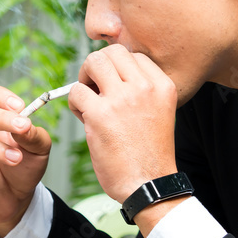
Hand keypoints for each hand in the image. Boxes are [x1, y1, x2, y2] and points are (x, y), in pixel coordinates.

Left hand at [68, 46, 178, 203]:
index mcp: (163, 86)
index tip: (115, 87)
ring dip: (84, 78)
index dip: (119, 68)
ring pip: (93, 62)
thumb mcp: (160, 112)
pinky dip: (75, 103)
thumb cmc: (150, 154)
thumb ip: (142, 91)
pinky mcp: (100, 114)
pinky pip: (76, 91)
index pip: (135, 55)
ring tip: (88, 100)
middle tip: (95, 86)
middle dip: (98, 65)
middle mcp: (145, 87)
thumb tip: (110, 75)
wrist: (149, 185)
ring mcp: (122, 99)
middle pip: (113, 52)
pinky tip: (84, 118)